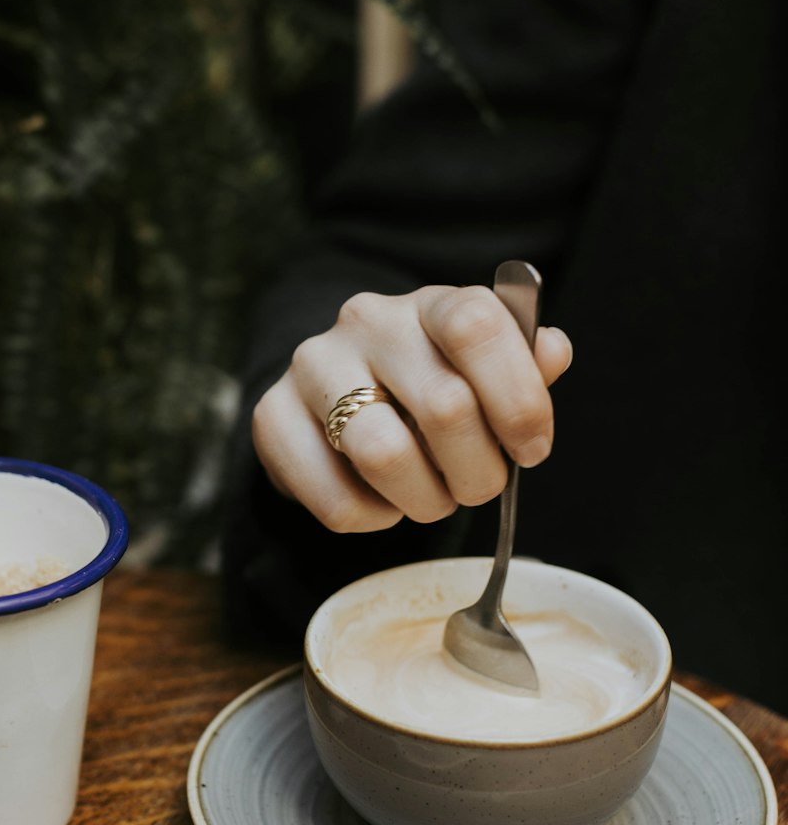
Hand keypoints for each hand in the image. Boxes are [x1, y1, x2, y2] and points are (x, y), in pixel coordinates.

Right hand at [252, 286, 572, 531]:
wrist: (339, 393)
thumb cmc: (429, 385)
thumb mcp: (484, 371)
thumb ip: (523, 365)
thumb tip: (552, 351)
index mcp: (430, 304)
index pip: (478, 325)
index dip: (518, 398)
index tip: (532, 450)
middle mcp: (367, 322)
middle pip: (445, 406)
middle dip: (479, 472)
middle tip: (478, 486)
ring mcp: (312, 367)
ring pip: (384, 454)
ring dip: (426, 500)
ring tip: (431, 497)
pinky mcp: (272, 418)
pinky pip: (336, 499)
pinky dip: (373, 519)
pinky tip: (381, 501)